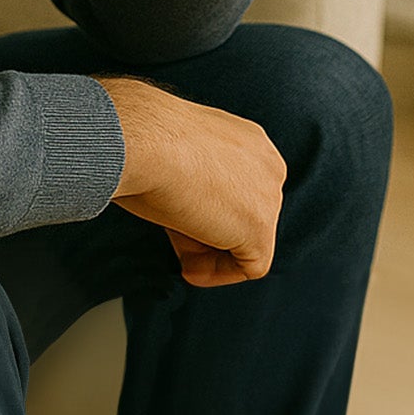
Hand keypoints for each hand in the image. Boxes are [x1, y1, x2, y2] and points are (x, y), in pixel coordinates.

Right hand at [96, 75, 286, 285]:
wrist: (144, 141)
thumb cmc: (146, 141)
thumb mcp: (179, 152)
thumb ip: (198, 174)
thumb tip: (189, 205)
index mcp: (250, 141)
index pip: (238, 187)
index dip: (205, 207)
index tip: (177, 214)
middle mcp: (269, 165)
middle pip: (243, 214)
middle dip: (207, 229)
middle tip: (172, 229)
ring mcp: (269, 198)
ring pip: (245, 240)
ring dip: (206, 247)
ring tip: (174, 238)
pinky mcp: (259, 229)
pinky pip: (250, 267)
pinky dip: (217, 273)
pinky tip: (188, 267)